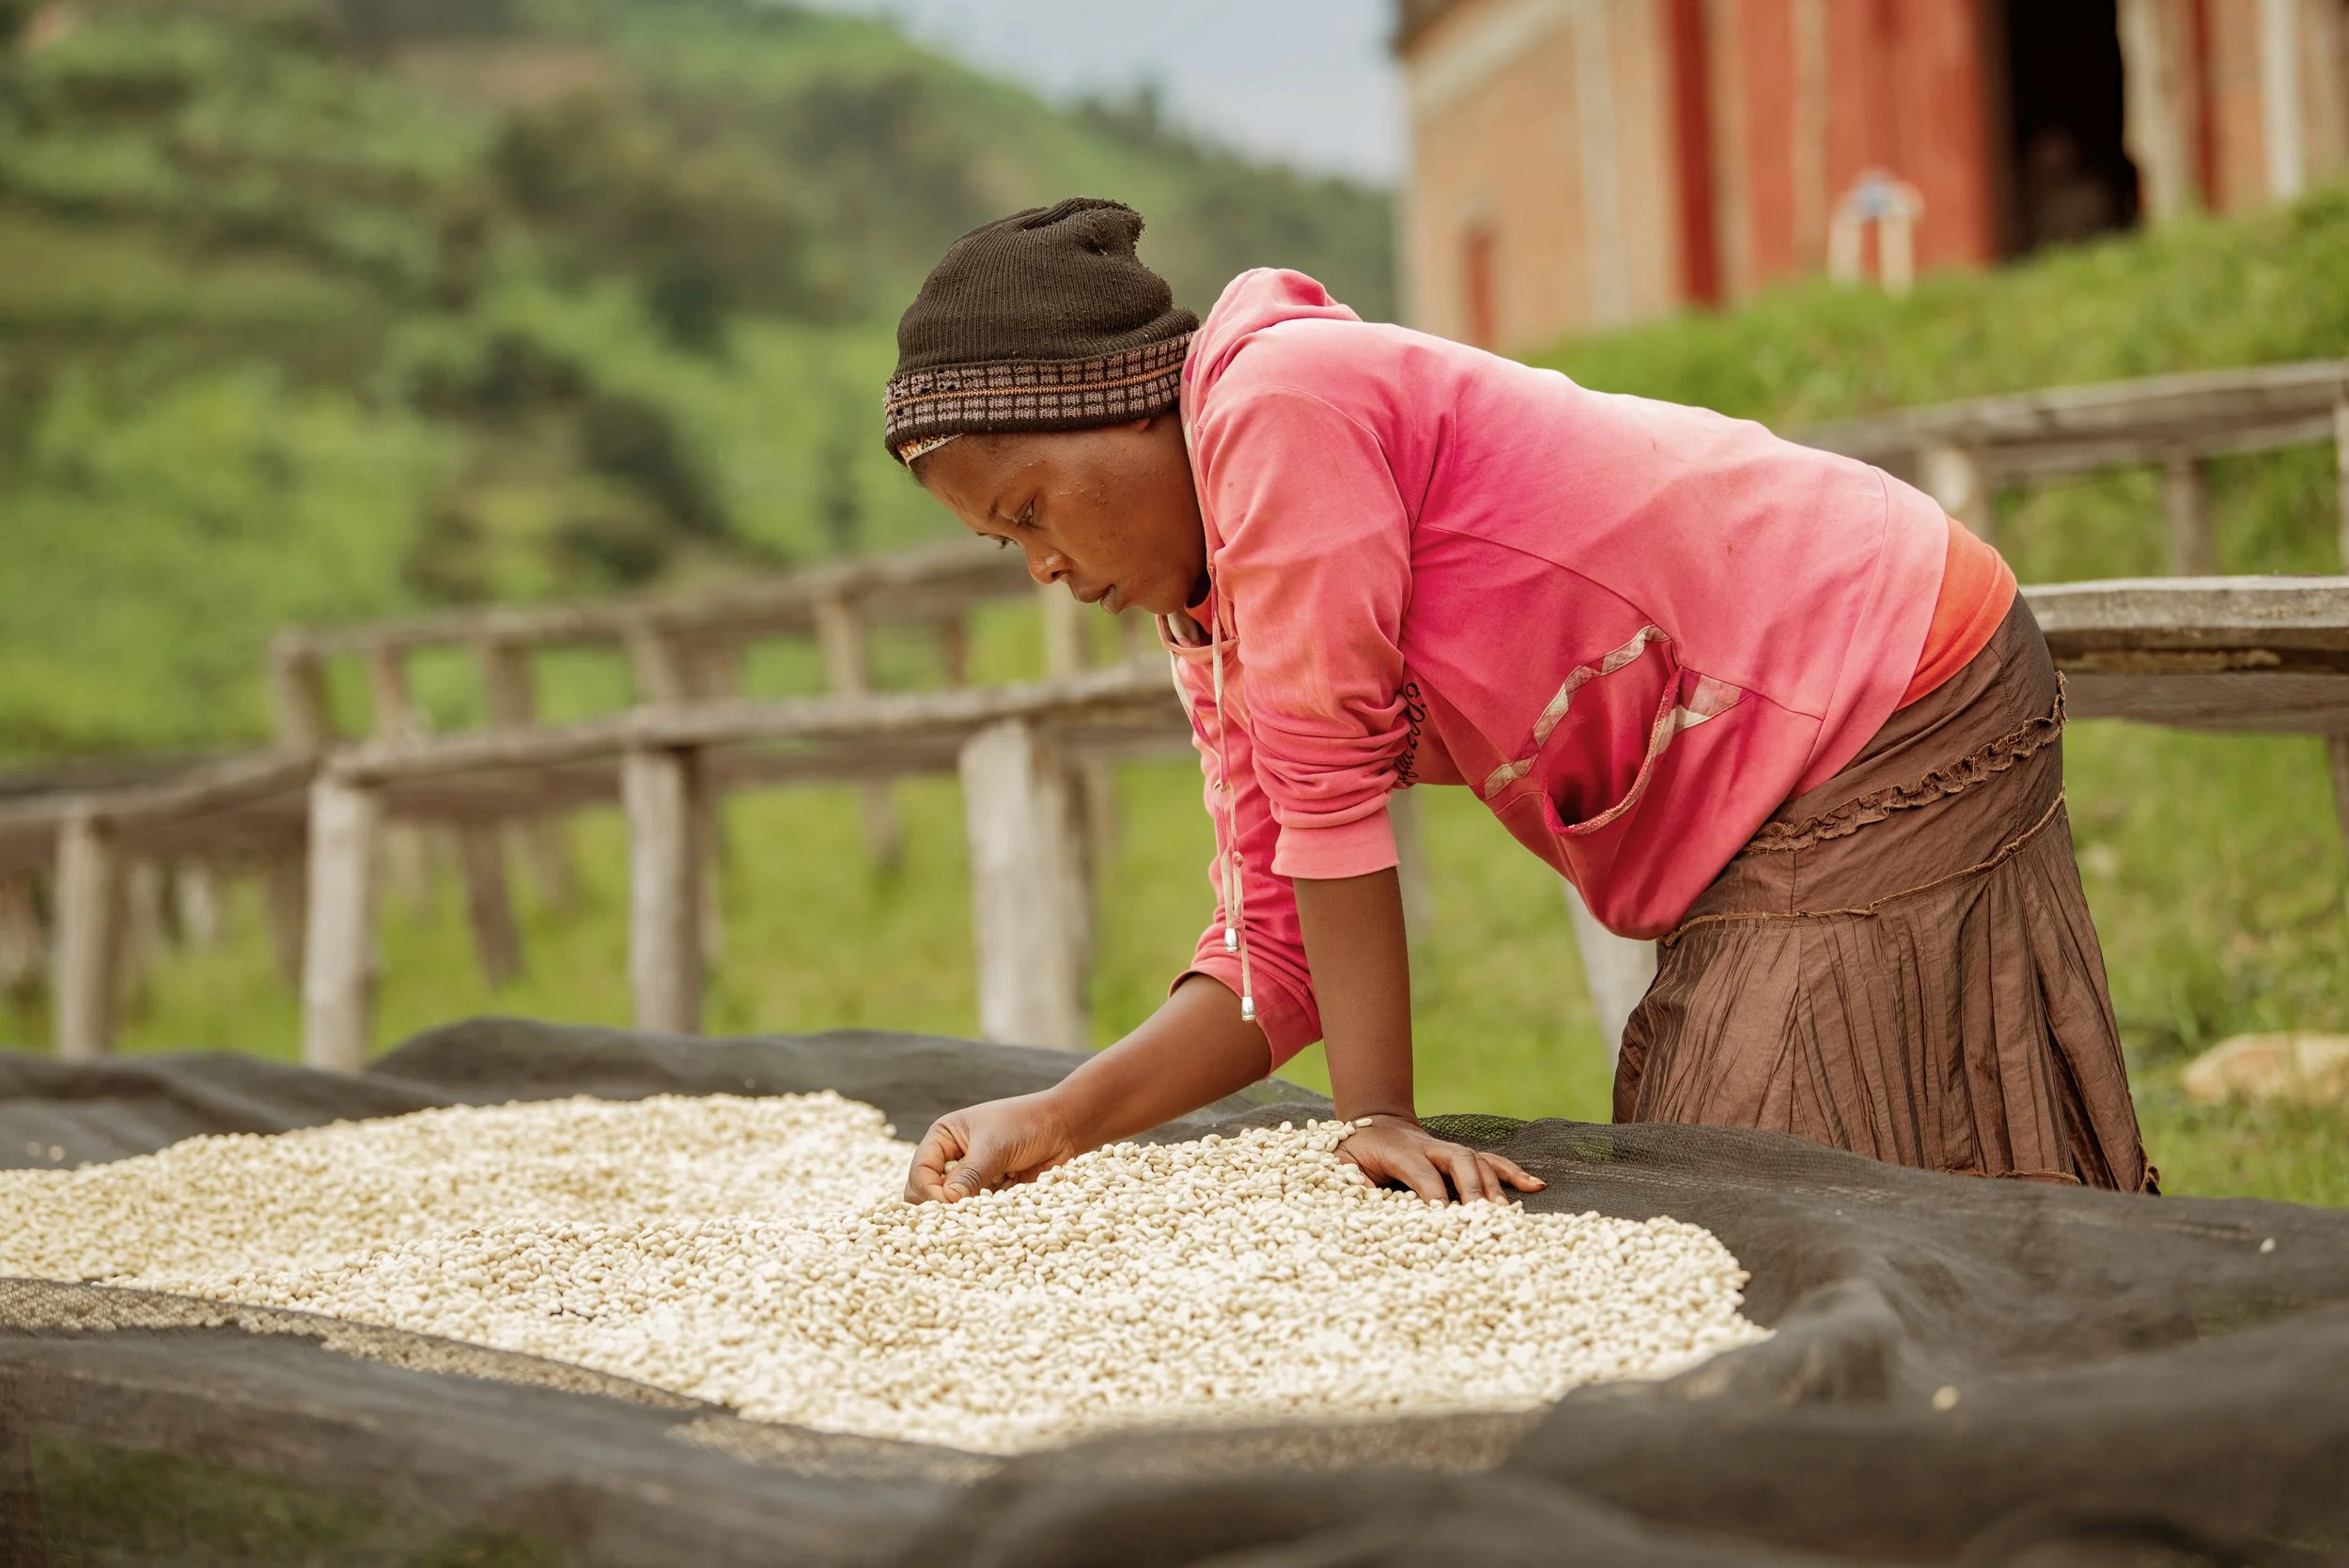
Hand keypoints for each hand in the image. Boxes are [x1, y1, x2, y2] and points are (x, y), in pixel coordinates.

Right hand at [905, 1092, 1082, 1203]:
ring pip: (952, 1207)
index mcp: (943, 1138)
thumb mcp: (994, 1146)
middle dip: (939, 1206)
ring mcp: (971, 1178)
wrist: (1065, 1128)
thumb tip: (947, 1202)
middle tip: (958, 1216)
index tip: (947, 1204)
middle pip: (926, 1193)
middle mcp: (952, 1159)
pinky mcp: (990, 1194)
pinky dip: (983, 1218)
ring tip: (980, 1215)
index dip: (929, 1191)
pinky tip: (995, 1218)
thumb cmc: (1026, 1124)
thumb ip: (970, 1175)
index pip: (921, 1171)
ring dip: (964, 1214)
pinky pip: (977, 1213)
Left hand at [1338, 1115, 1544, 1203]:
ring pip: (1478, 1161)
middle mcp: (1428, 1146)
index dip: (1432, 1193)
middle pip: (1458, 1160)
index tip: (1442, 1218)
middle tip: (1481, 1217)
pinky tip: (1535, 1186)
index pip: (1420, 1171)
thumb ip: (1344, 1182)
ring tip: (1506, 1213)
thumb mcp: (1338, 1165)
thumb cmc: (1353, 1151)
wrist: (1373, 1123)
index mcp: (1397, 1150)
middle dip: (1471, 1188)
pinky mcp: (1461, 1157)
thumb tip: (1354, 1206)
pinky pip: (1491, 1162)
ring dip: (1494, 1186)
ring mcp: (1448, 1150)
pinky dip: (1512, 1173)